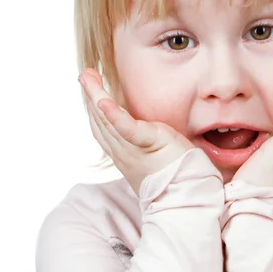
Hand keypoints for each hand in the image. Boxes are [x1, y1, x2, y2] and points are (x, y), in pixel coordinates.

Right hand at [79, 69, 197, 194]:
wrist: (187, 196)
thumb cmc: (177, 176)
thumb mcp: (155, 156)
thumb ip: (146, 142)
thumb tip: (146, 128)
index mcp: (124, 154)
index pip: (103, 128)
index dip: (93, 108)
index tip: (90, 88)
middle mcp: (122, 153)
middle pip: (100, 121)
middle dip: (90, 96)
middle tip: (84, 74)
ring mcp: (132, 150)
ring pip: (107, 121)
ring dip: (95, 96)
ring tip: (88, 76)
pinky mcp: (149, 145)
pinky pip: (127, 130)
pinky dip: (114, 116)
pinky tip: (103, 101)